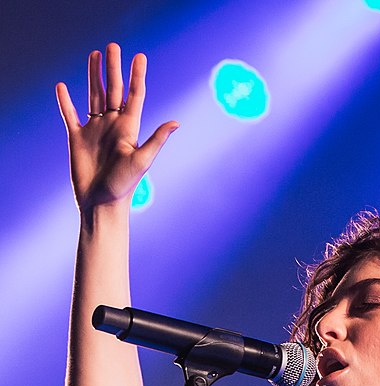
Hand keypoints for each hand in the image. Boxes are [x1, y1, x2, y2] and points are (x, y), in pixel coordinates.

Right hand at [56, 43, 177, 211]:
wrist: (101, 203)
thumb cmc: (124, 186)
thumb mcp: (142, 160)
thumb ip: (157, 139)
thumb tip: (176, 122)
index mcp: (129, 128)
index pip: (134, 96)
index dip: (136, 76)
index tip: (139, 56)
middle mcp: (112, 125)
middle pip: (113, 89)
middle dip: (113, 68)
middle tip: (113, 46)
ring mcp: (95, 130)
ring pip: (93, 96)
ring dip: (93, 76)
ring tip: (94, 55)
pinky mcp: (77, 137)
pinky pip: (70, 114)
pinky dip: (65, 101)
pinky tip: (62, 87)